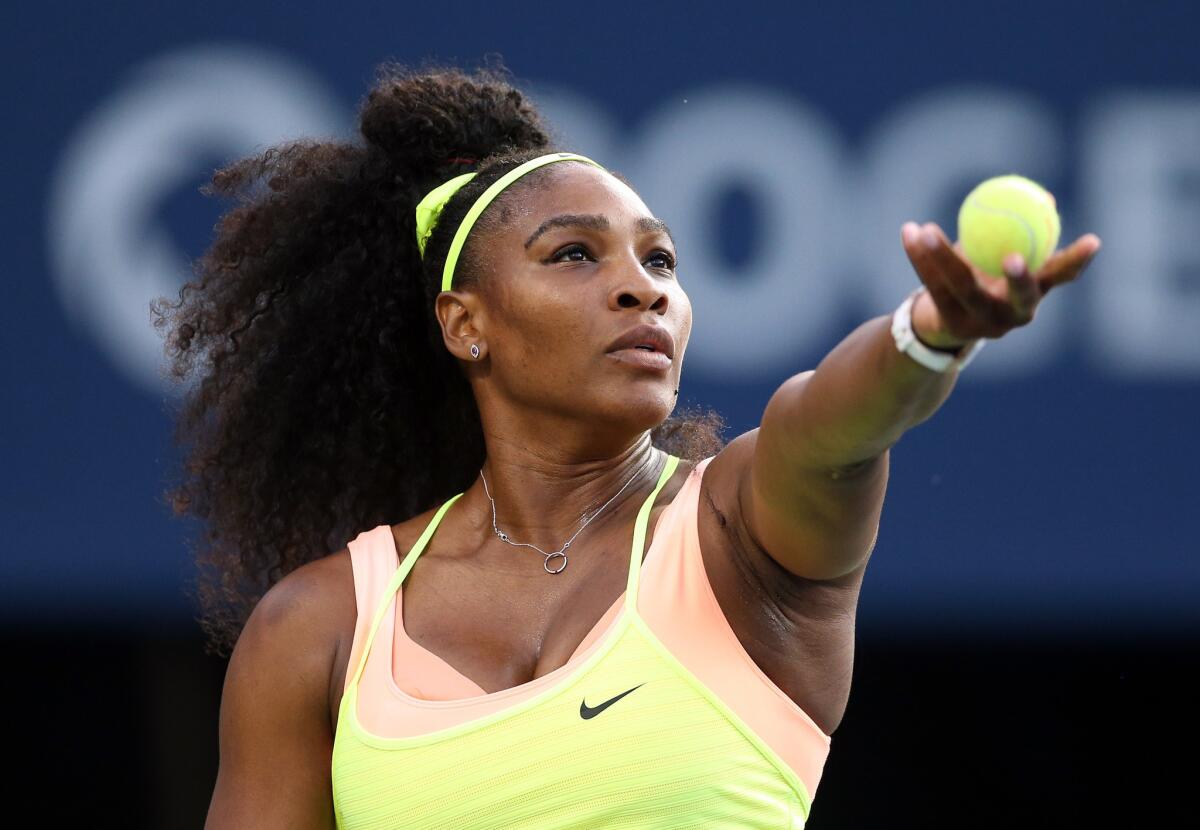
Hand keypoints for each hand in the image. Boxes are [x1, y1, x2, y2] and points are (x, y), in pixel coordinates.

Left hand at [899, 221, 1101, 349]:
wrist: (946, 320)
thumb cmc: (985, 277)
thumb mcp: (1007, 254)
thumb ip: (1023, 231)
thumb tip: (1046, 199)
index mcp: (1035, 292)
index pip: (1062, 276)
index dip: (1077, 260)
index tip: (1093, 240)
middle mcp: (1014, 314)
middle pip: (1020, 298)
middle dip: (1021, 279)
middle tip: (1012, 256)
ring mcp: (982, 323)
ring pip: (963, 287)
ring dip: (944, 255)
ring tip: (928, 229)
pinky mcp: (951, 324)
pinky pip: (933, 284)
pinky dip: (920, 256)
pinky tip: (909, 231)